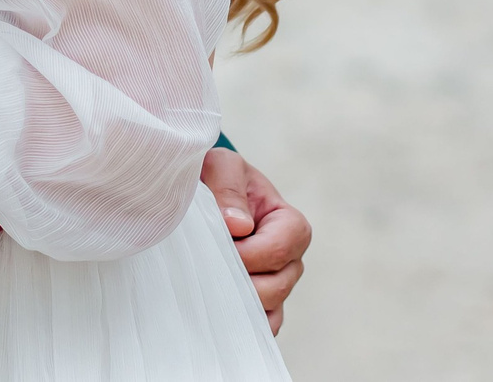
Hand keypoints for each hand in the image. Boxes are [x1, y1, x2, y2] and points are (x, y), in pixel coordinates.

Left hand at [201, 147, 308, 332]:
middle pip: (277, 285)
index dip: (252, 252)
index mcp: (288, 223)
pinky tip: (215, 311)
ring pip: (268, 309)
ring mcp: (276, 284)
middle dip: (240, 279)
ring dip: (236, 301)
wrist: (203, 195)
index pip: (283, 247)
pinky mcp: (259, 303)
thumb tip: (239, 227)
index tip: (223, 245)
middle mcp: (289, 259)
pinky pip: (261, 326)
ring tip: (206, 284)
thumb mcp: (221, 167)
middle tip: (207, 267)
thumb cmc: (216, 178)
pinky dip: (241, 323)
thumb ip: (229, 187)